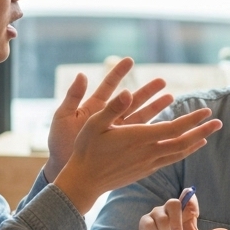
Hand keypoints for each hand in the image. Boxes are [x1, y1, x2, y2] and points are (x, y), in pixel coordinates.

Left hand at [45, 58, 176, 179]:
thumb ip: (72, 97)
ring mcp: (116, 131)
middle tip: (162, 81)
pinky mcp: (121, 145)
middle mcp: (108, 117)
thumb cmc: (59, 143)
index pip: (109, 86)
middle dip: (147, 90)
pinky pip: (139, 135)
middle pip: (131, 100)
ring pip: (139, 116)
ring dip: (154, 107)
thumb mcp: (63, 117)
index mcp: (94, 107)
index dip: (119, 73)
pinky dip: (152, 129)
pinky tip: (166, 124)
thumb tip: (81, 74)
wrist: (63, 169)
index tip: (130, 60)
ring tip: (170, 97)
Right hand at [52, 91, 222, 213]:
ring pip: (179, 153)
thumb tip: (126, 92)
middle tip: (219, 122)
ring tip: (208, 135)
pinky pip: (170, 160)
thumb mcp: (95, 123)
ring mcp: (148, 164)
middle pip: (183, 142)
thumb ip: (113, 108)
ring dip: (196, 142)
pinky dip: (183, 152)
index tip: (207, 111)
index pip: (174, 128)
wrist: (85, 180)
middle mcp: (148, 152)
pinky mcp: (145, 171)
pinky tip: (187, 148)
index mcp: (139, 138)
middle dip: (202, 131)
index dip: (192, 120)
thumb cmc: (87, 149)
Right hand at [132, 191, 229, 229]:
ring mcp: (156, 214)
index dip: (191, 202)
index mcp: (185, 211)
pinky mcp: (145, 222)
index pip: (188, 196)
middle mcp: (170, 209)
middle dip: (176, 220)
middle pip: (173, 203)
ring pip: (161, 217)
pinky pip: (150, 224)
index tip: (194, 215)